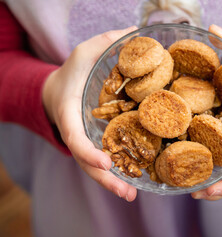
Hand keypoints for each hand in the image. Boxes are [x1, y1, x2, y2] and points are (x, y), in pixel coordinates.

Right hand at [42, 27, 137, 201]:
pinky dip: (117, 172)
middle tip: (127, 194)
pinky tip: (136, 180)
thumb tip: (137, 33)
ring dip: (113, 183)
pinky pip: (105, 159)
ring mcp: (86, 140)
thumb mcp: (84, 52)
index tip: (104, 163)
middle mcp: (77, 131)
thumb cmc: (72, 70)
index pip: (75, 137)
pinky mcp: (96, 142)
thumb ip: (106, 43)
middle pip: (87, 162)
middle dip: (106, 180)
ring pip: (96, 167)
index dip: (88, 152)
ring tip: (133, 195)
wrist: (61, 88)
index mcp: (70, 113)